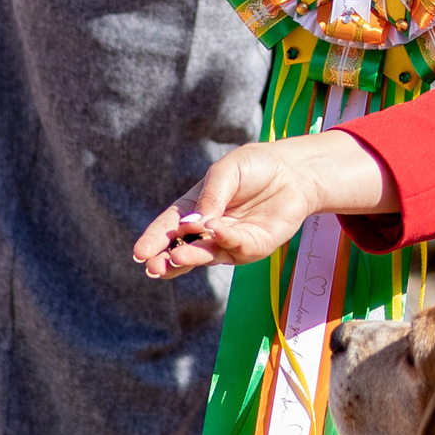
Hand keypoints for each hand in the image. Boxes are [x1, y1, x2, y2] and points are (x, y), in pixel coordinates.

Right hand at [134, 131, 399, 277]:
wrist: (294, 172)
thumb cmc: (256, 167)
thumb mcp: (228, 170)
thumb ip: (211, 194)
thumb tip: (194, 222)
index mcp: (195, 208)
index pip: (169, 228)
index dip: (154, 240)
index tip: (139, 253)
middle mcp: (208, 229)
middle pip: (182, 249)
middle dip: (166, 259)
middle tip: (152, 267)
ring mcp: (230, 241)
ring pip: (206, 255)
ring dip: (190, 258)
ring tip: (175, 259)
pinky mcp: (253, 247)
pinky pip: (236, 248)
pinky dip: (225, 241)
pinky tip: (215, 233)